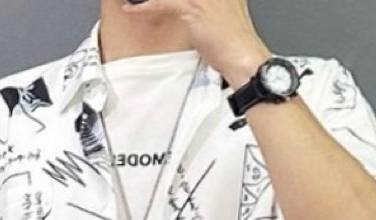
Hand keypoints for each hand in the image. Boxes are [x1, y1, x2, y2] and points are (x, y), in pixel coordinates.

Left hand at [121, 0, 271, 87]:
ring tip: (134, 0)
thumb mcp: (221, 16)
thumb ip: (207, 7)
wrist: (242, 58)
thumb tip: (192, 12)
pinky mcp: (193, 7)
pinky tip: (133, 9)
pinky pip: (163, 3)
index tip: (159, 2)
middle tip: (143, 0)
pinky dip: (145, 7)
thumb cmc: (233, 44)